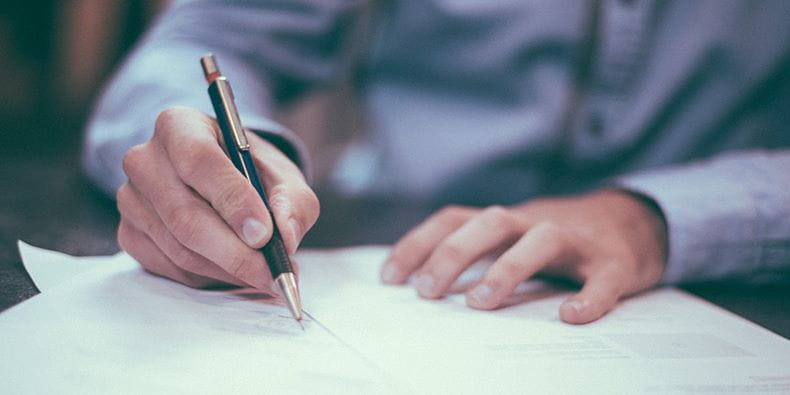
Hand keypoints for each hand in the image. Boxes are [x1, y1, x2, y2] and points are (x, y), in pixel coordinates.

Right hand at [117, 106, 318, 289]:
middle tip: (272, 273)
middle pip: (185, 215)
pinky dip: (210, 277)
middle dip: (235, 252)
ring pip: (180, 248)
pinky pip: (171, 267)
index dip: (232, 200)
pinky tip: (235, 271)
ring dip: (228, 269)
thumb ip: (292, 202)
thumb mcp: (283, 177)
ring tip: (264, 275)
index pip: (199, 161)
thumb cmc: (252, 173)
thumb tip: (285, 237)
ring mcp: (131, 199)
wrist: (223, 181)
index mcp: (180, 126)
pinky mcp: (130, 234)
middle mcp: (145, 159)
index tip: (264, 234)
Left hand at [380, 190, 666, 323]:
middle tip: (427, 292)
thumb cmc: (557, 240)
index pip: (454, 219)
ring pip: (541, 240)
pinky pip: (604, 278)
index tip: (390, 278)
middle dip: (454, 253)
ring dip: (508, 267)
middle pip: (490, 222)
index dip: (419, 244)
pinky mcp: (615, 263)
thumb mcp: (511, 239)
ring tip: (480, 303)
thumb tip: (421, 286)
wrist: (633, 222)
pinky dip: (590, 296)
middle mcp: (535, 223)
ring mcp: (577, 241)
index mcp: (506, 221)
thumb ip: (476, 254)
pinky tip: (572, 316)